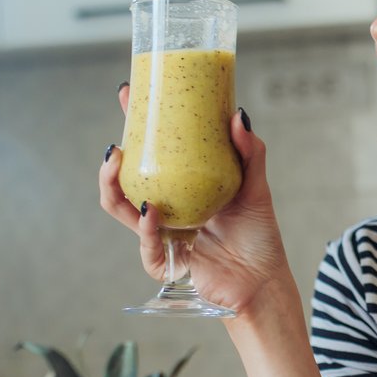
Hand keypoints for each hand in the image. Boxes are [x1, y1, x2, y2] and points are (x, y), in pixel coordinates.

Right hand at [99, 85, 291, 314]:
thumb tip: (238, 115)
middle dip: (112, 163)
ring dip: (114, 190)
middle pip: (126, 183)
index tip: (128, 95)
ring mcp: (164, 236)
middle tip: (115, 144)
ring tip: (118, 167)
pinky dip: (147, 229)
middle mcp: (168, 210)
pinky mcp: (168, 262)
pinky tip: (151, 212)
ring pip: (123, 212)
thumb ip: (250, 153)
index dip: (136, 126)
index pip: (152, 153)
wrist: (264, 281)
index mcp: (182, 188)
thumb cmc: (258, 235)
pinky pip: (148, 246)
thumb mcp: (256, 187)